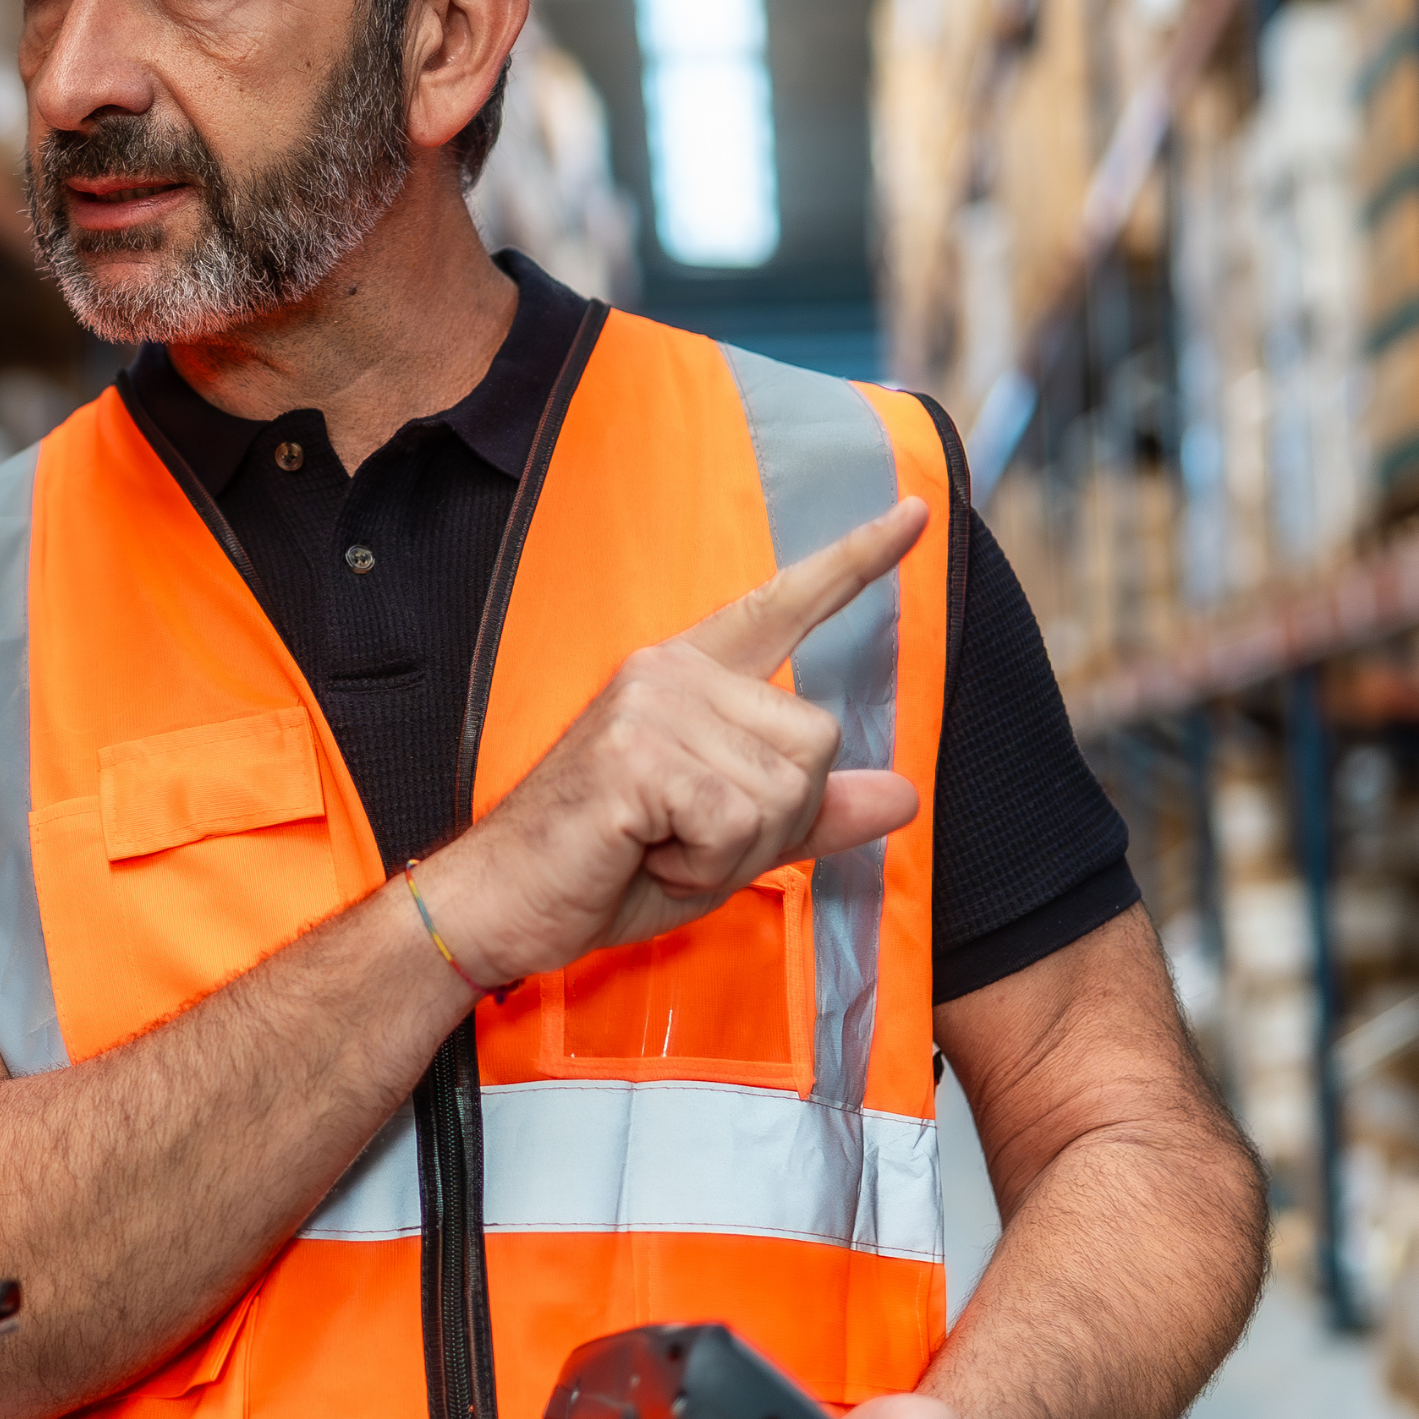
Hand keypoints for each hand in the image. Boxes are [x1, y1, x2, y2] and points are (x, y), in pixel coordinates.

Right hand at [411, 500, 926, 989]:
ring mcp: (652, 705)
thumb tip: (904, 793)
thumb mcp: (728, 844)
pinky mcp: (638, 754)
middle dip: (776, 820)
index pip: (783, 607)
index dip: (856, 562)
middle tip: (687, 839)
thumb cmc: (606, 869)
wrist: (503, 903)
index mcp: (690, 678)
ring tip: (659, 846)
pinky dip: (706, 865)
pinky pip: (739, 823)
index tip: (915, 514)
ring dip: (736, 849)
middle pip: (816, 741)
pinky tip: (646, 854)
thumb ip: (810, 814)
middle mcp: (672, 672)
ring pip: (784, 788)